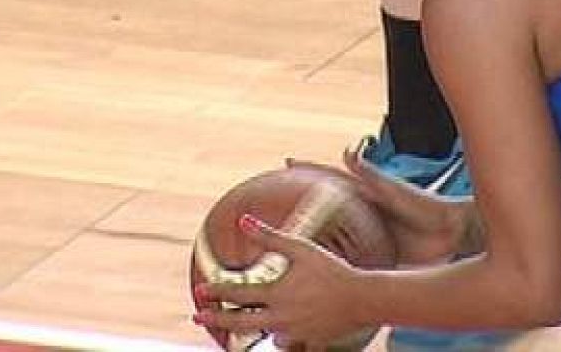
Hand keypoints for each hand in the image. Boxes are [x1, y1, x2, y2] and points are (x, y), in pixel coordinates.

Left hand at [196, 214, 371, 348]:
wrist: (363, 298)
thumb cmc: (332, 270)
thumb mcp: (300, 249)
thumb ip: (269, 237)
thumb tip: (243, 221)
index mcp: (276, 295)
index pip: (237, 295)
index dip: (216, 292)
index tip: (199, 291)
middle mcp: (281, 318)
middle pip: (240, 324)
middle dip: (216, 321)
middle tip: (198, 318)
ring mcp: (295, 333)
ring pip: (269, 339)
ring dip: (258, 331)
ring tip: (245, 326)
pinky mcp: (311, 341)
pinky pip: (295, 347)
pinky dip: (289, 342)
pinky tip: (284, 337)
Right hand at [287, 147, 468, 266]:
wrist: (450, 236)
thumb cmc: (426, 209)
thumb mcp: (392, 191)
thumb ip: (369, 174)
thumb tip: (347, 151)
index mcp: (364, 195)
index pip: (330, 177)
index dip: (309, 169)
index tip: (287, 159)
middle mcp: (361, 214)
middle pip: (325, 206)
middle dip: (303, 203)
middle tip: (278, 200)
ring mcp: (365, 233)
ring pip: (332, 235)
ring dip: (312, 237)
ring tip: (286, 239)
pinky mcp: (373, 254)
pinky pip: (348, 259)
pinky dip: (334, 263)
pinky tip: (318, 270)